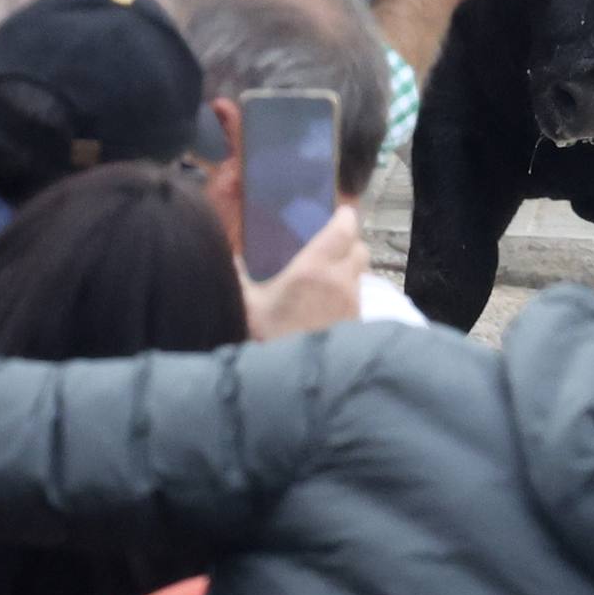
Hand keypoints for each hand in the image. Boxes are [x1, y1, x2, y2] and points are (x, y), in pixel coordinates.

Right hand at [241, 205, 366, 340]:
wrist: (295, 382)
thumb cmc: (270, 340)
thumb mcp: (247, 305)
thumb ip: (239, 276)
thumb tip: (231, 257)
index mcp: (313, 269)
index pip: (344, 229)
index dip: (345, 217)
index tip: (340, 212)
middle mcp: (340, 282)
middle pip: (360, 249)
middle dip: (350, 244)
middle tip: (333, 246)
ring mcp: (352, 304)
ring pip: (362, 274)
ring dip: (350, 270)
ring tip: (330, 277)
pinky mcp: (358, 323)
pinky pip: (360, 298)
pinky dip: (350, 294)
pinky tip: (330, 304)